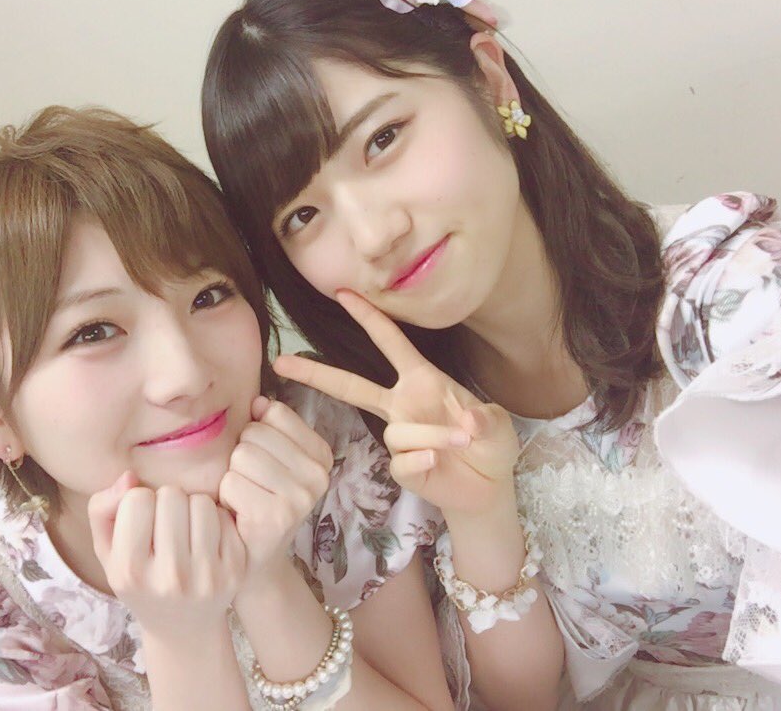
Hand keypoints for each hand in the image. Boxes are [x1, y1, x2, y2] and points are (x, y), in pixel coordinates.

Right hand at [88, 472, 245, 637]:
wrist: (182, 628)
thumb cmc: (140, 581)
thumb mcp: (108, 552)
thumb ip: (102, 509)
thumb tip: (130, 477)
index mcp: (130, 571)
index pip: (137, 499)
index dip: (138, 501)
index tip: (141, 520)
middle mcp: (169, 577)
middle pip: (172, 496)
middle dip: (167, 501)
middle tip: (166, 522)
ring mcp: (206, 575)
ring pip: (201, 502)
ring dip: (192, 506)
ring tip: (186, 527)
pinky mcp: (235, 570)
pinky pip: (225, 517)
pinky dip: (215, 519)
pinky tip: (206, 539)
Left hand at [219, 396, 333, 581]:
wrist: (254, 560)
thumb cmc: (257, 501)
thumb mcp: (271, 459)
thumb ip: (268, 426)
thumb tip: (258, 402)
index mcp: (321, 454)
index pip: (274, 412)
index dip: (255, 432)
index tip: (262, 461)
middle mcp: (318, 475)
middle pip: (254, 432)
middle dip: (241, 455)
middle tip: (250, 484)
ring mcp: (300, 497)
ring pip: (241, 456)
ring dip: (231, 476)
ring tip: (243, 497)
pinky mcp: (276, 516)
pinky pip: (231, 483)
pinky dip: (225, 497)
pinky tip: (238, 513)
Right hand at [273, 290, 519, 514]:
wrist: (489, 488)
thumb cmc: (491, 446)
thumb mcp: (499, 425)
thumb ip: (486, 418)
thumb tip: (466, 420)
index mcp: (422, 381)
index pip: (390, 343)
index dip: (368, 317)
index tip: (344, 293)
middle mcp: (403, 405)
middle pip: (351, 385)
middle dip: (316, 372)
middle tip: (281, 361)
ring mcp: (400, 436)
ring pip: (396, 432)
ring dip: (432, 436)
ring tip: (460, 442)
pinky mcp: (401, 466)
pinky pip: (400, 460)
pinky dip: (422, 459)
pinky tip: (438, 463)